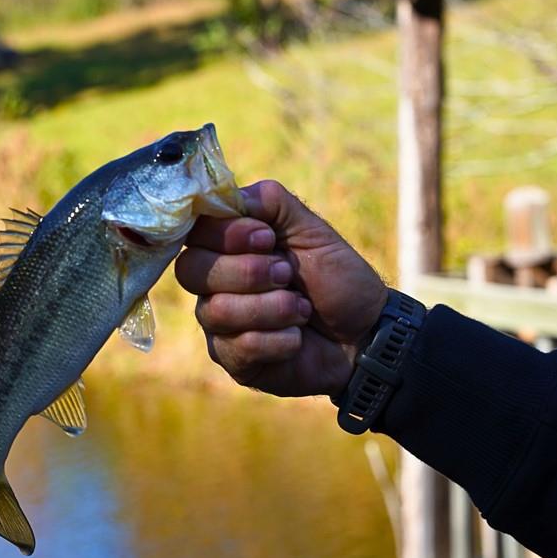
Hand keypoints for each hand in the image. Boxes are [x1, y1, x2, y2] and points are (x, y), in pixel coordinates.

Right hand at [175, 180, 386, 397]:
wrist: (365, 332)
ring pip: (216, 311)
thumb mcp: (310, 229)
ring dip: (271, 307)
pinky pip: (237, 347)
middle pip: (191, 270)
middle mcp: (213, 282)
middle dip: (248, 272)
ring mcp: (219, 323)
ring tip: (302, 308)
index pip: (194, 232)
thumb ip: (269, 202)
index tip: (267, 239)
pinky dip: (278, 339)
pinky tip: (297, 338)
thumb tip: (227, 198)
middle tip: (287, 273)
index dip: (224, 234)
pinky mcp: (233, 359)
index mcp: (227, 246)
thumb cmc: (336, 278)